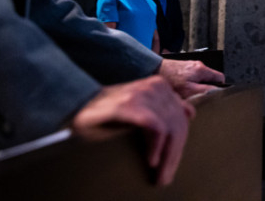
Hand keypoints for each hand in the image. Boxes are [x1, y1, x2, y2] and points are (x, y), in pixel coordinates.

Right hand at [72, 75, 194, 185]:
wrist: (74, 108)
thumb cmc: (105, 113)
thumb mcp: (139, 108)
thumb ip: (162, 108)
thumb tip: (190, 113)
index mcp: (159, 87)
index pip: (180, 118)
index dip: (179, 145)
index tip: (171, 166)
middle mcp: (153, 86)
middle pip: (177, 124)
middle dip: (174, 155)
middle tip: (165, 177)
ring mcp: (141, 94)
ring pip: (169, 127)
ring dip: (166, 156)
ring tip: (159, 174)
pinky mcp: (128, 104)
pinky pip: (154, 126)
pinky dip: (155, 146)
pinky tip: (151, 160)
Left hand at [158, 59, 225, 98]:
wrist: (152, 69)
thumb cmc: (169, 80)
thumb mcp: (189, 90)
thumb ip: (205, 90)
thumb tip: (217, 92)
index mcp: (202, 69)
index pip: (220, 78)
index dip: (219, 88)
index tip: (212, 95)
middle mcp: (198, 65)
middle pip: (210, 79)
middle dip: (206, 88)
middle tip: (197, 96)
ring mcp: (190, 65)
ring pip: (200, 79)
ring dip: (196, 87)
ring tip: (187, 93)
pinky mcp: (183, 67)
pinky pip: (192, 77)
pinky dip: (188, 84)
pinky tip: (180, 88)